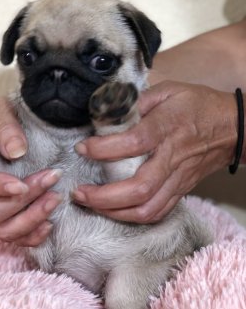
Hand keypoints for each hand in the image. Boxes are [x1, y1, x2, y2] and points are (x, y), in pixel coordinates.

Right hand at [0, 98, 61, 246]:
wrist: (15, 131)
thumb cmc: (4, 122)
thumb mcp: (2, 112)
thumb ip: (6, 127)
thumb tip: (16, 152)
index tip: (20, 186)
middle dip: (26, 199)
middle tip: (52, 177)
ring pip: (5, 230)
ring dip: (32, 218)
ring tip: (56, 198)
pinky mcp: (6, 219)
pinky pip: (15, 239)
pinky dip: (33, 236)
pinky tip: (51, 223)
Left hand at [73, 81, 237, 222]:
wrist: (233, 128)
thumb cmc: (197, 106)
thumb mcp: (167, 91)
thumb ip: (136, 101)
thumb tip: (106, 112)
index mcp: (167, 128)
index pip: (133, 143)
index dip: (103, 149)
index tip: (82, 148)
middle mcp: (172, 158)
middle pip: (138, 188)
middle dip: (103, 196)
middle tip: (78, 192)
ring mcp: (178, 179)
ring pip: (147, 208)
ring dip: (114, 212)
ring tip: (90, 204)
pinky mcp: (181, 191)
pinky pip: (157, 212)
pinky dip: (132, 217)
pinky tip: (113, 211)